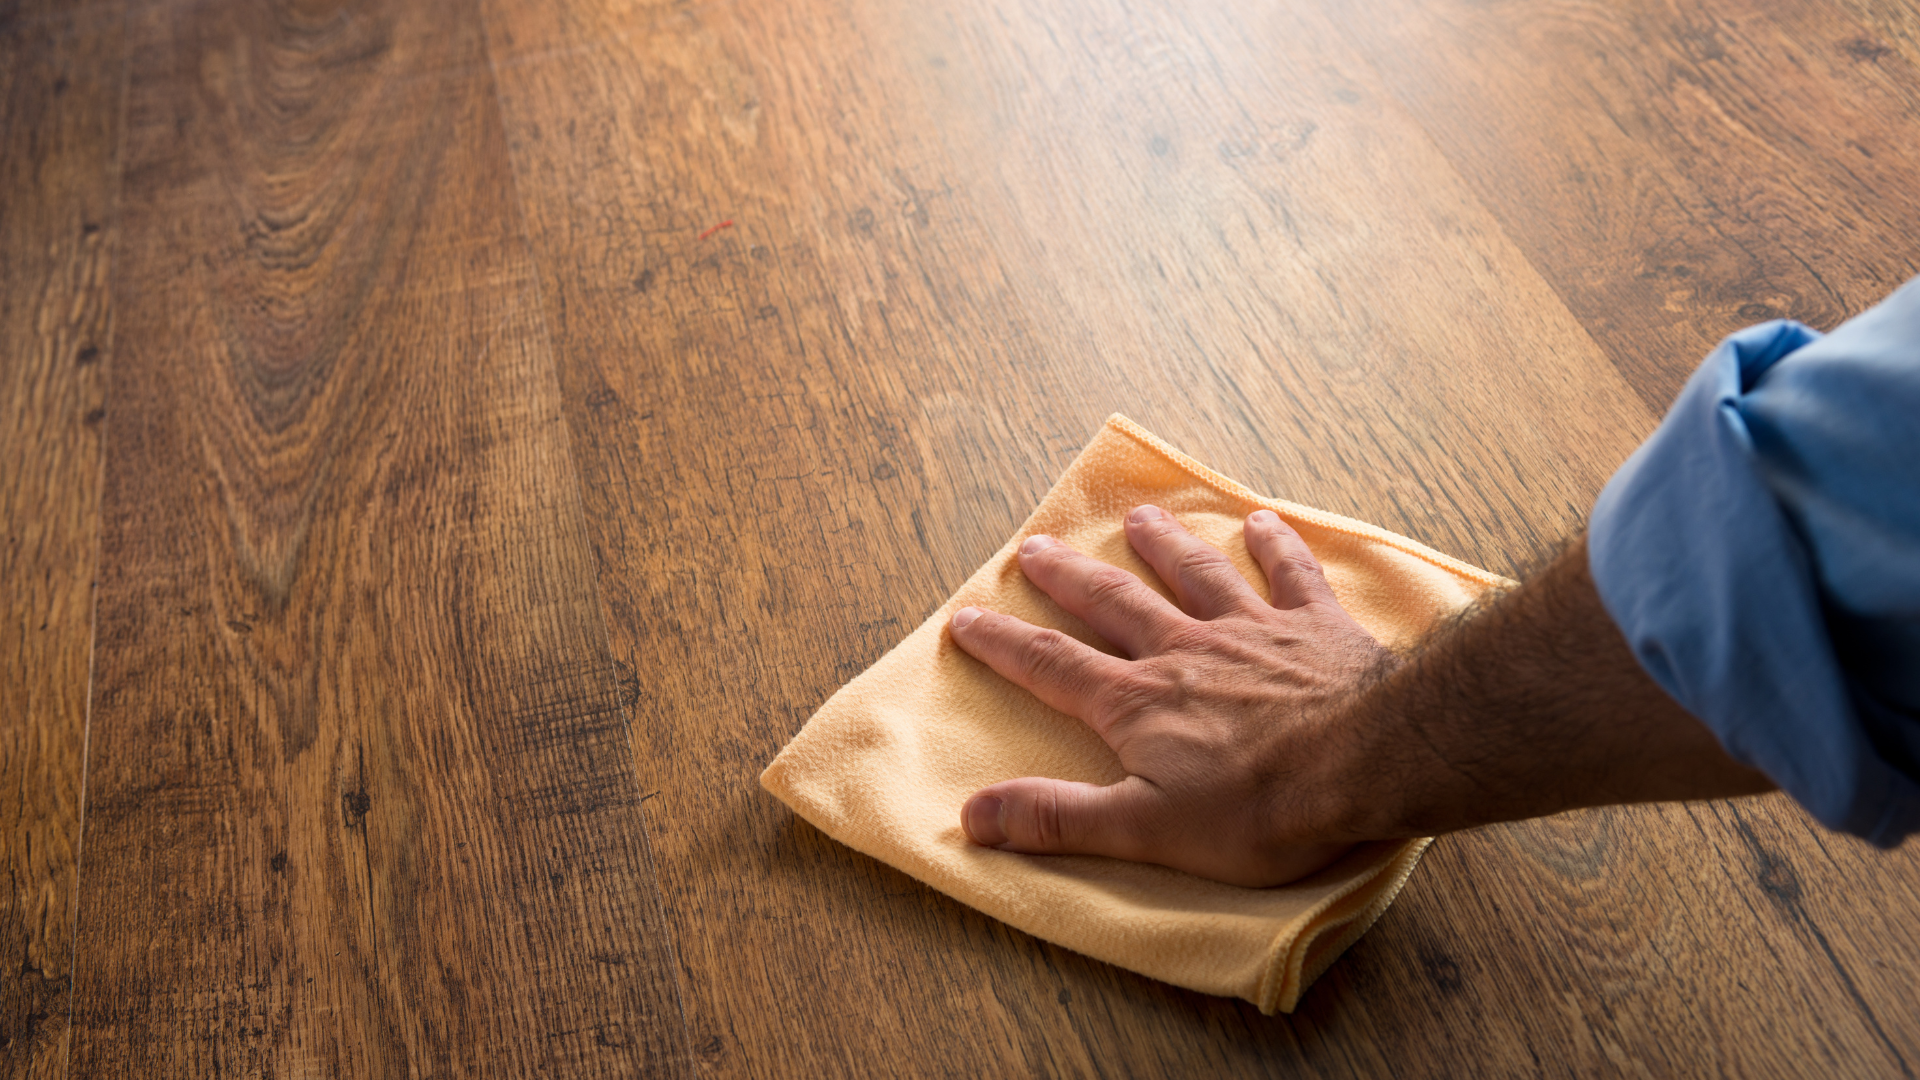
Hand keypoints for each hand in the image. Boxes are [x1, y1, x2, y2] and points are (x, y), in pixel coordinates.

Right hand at [947, 504, 1392, 886]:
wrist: (1369, 762)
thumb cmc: (1260, 809)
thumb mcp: (1144, 830)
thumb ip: (1058, 818)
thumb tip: (972, 814)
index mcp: (1138, 702)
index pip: (1052, 666)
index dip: (1004, 643)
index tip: (967, 617)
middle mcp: (1185, 650)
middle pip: (1114, 603)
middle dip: (1068, 577)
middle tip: (1034, 548)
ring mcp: (1252, 631)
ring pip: (1196, 574)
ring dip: (1164, 544)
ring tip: (1140, 518)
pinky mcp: (1316, 628)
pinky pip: (1290, 575)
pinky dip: (1275, 547)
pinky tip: (1262, 522)